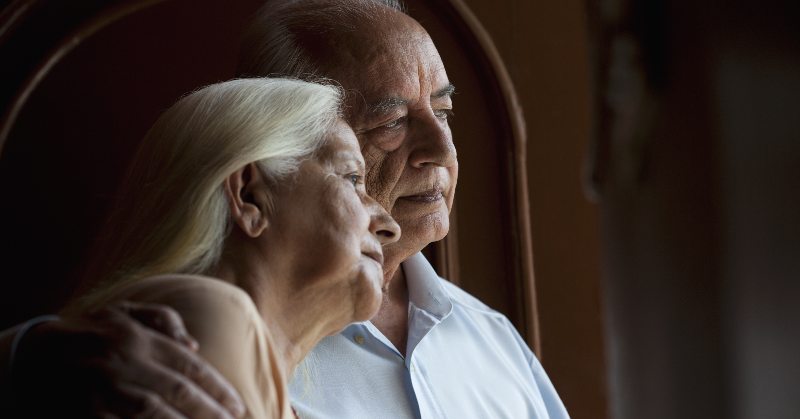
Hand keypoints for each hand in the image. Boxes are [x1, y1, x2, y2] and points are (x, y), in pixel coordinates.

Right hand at [8, 301, 245, 417]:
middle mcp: (123, 363)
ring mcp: (103, 391)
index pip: (189, 365)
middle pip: (179, 391)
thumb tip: (195, 346)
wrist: (28, 356)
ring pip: (155, 413)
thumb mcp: (121, 313)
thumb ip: (163, 321)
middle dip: (210, 410)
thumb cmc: (83, 332)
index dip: (217, 386)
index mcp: (136, 338)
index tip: (237, 404)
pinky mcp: (87, 414)